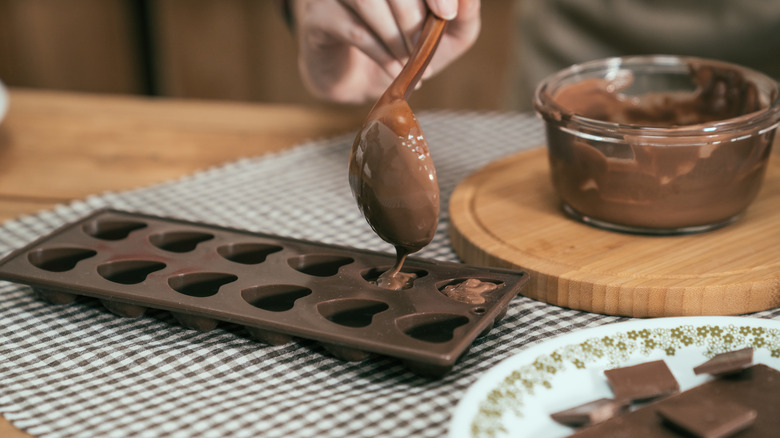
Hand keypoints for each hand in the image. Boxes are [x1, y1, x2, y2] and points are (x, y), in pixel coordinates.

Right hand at [290, 0, 480, 103]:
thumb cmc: (406, 48)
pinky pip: (353, 29)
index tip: (447, 12)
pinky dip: (380, 54)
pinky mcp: (318, 18)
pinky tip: (394, 71)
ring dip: (395, 35)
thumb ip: (463, 17)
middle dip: (413, 15)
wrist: (360, 80)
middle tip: (425, 48)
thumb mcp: (445, 38)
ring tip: (409, 62)